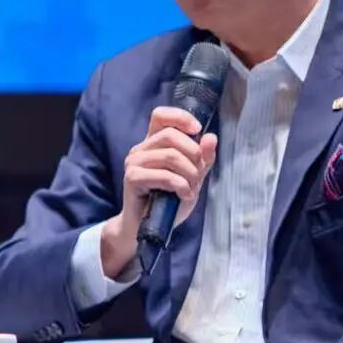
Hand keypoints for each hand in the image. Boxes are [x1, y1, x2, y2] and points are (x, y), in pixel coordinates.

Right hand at [99, 106, 219, 277]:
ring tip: (191, 190)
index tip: (197, 130)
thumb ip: (202, 158)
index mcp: (153, 143)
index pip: (160, 115)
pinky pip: (164, 175)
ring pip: (170, 155)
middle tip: (198, 174)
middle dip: (193, 154)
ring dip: (189, 174)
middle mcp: (140, 149)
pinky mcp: (132, 178)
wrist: (147, 227)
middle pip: (170, 135)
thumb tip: (210, 137)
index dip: (180, 117)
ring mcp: (133, 163)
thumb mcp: (192, 178)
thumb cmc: (168, 201)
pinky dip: (181, 186)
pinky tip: (183, 196)